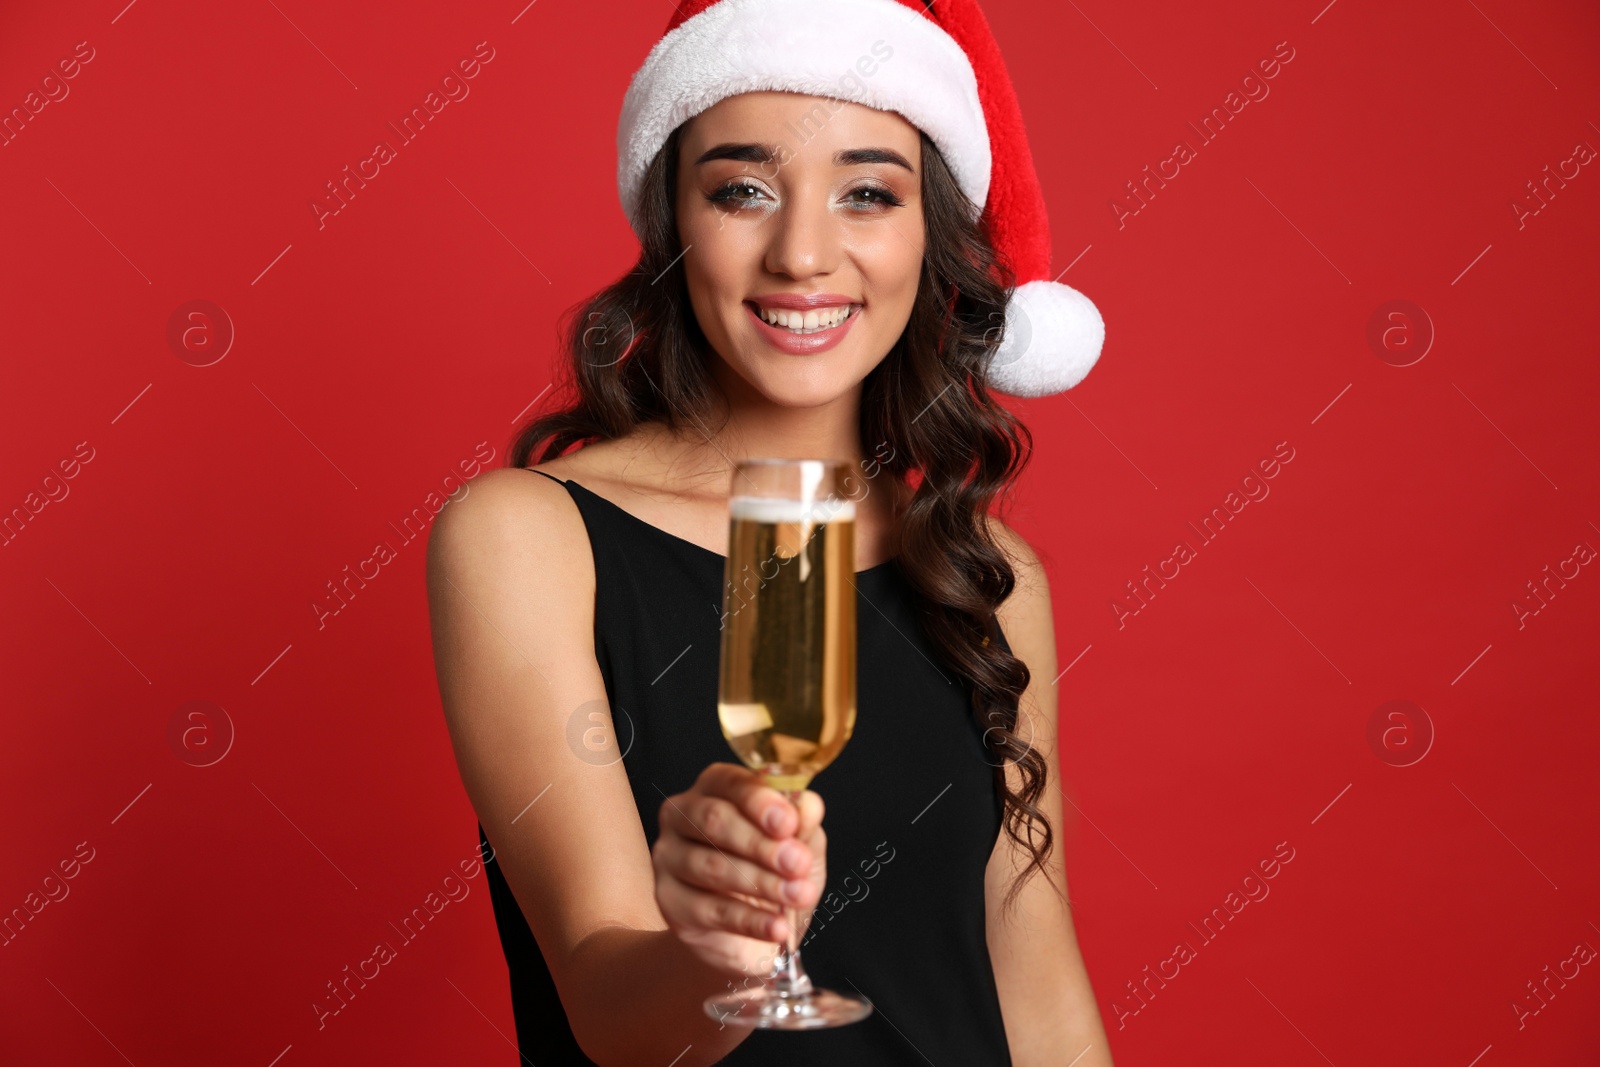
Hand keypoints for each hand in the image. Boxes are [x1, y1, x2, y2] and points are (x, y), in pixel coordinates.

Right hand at [653, 762, 826, 979]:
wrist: (750, 936)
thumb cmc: (773, 874)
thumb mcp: (800, 846)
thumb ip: (803, 825)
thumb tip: (810, 805)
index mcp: (715, 787)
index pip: (731, 783)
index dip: (760, 802)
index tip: (789, 823)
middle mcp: (682, 814)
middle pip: (714, 821)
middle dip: (761, 844)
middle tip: (797, 863)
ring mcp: (668, 857)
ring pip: (712, 867)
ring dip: (762, 883)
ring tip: (798, 895)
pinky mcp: (668, 900)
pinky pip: (710, 910)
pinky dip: (750, 921)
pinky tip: (777, 927)